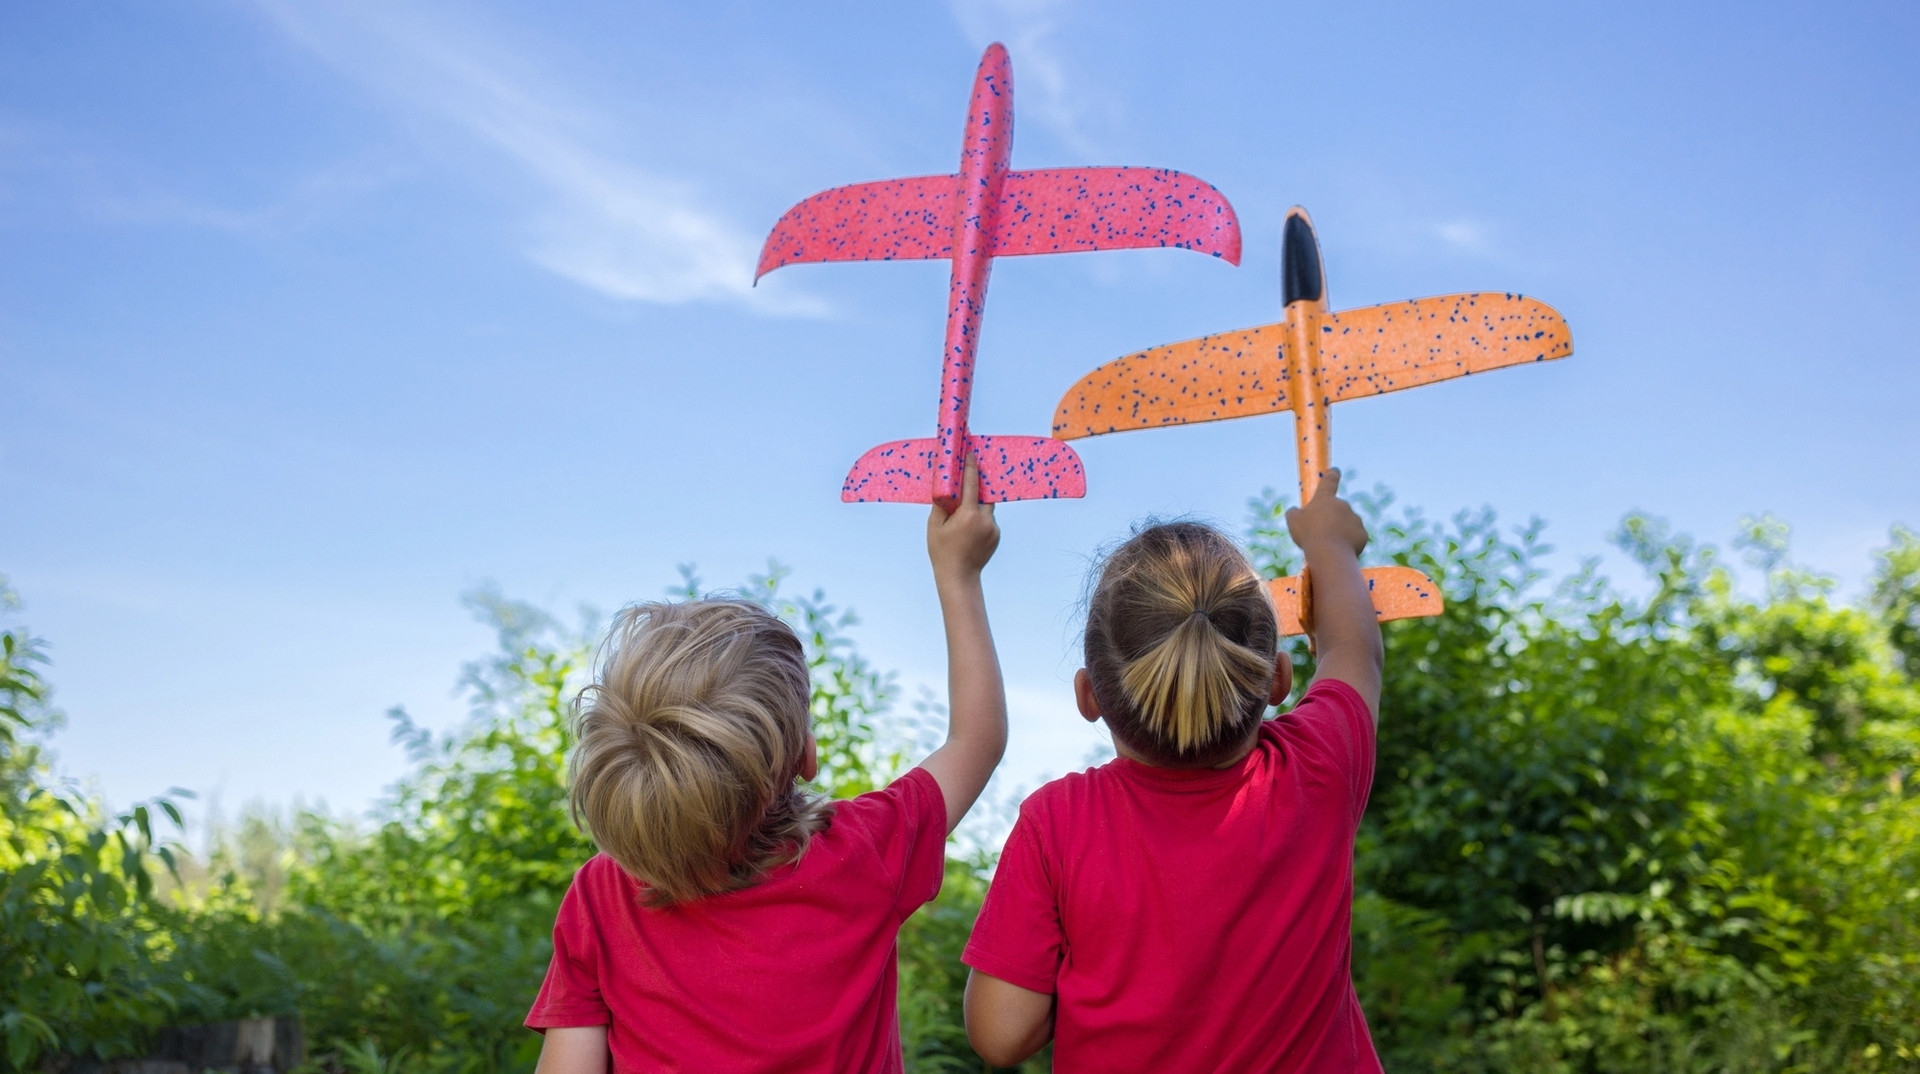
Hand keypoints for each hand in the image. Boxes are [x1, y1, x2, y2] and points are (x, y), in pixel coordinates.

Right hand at [928, 454, 999, 580]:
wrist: (959, 577)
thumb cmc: (942, 551)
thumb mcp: (934, 525)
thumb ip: (941, 503)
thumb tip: (944, 486)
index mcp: (969, 514)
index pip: (972, 484)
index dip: (971, 467)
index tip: (970, 454)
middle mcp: (985, 519)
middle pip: (983, 494)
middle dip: (975, 488)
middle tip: (964, 484)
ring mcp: (993, 528)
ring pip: (987, 508)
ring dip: (976, 505)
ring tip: (961, 515)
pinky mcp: (997, 536)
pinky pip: (988, 520)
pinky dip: (979, 519)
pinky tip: (968, 530)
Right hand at [1285, 468, 1367, 559]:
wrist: (1329, 552)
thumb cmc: (1309, 534)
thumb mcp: (1294, 522)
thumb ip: (1294, 513)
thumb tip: (1294, 511)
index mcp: (1325, 498)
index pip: (1329, 481)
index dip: (1331, 475)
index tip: (1335, 471)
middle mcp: (1343, 504)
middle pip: (1337, 510)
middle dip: (1331, 519)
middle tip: (1320, 534)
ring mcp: (1355, 519)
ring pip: (1347, 525)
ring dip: (1340, 532)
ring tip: (1329, 546)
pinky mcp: (1363, 533)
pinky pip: (1355, 537)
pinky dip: (1349, 543)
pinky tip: (1339, 551)